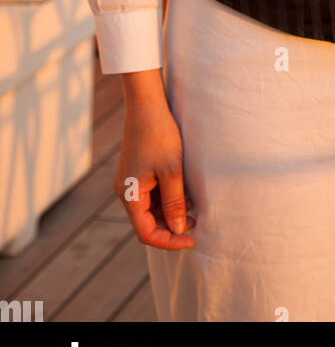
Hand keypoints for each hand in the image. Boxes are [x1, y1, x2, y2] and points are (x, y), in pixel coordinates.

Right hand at [115, 100, 195, 248]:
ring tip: (193, 204)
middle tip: (197, 222)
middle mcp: (126, 192)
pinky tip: (184, 191)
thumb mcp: (172, 171)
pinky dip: (167, 198)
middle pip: (147, 223)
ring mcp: (131, 182)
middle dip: (171, 226)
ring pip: (151, 210)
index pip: (146, 233)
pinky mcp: (137, 173)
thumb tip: (179, 229)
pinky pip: (152, 195)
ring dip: (171, 212)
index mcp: (129, 195)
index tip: (192, 239)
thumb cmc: (159, 135)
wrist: (147, 105)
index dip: (169, 241)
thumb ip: (175, 203)